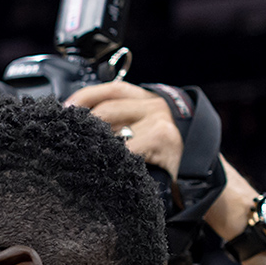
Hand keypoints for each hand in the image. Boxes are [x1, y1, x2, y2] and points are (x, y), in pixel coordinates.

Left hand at [66, 81, 182, 173]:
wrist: (202, 175)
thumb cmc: (167, 155)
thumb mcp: (145, 131)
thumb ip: (122, 123)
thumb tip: (81, 126)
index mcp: (147, 99)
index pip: (110, 89)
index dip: (84, 97)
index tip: (63, 110)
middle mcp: (154, 105)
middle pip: (107, 109)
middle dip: (82, 126)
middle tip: (64, 141)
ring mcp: (160, 120)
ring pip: (113, 130)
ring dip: (93, 145)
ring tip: (77, 157)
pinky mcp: (162, 138)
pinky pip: (127, 149)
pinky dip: (111, 159)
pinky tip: (101, 168)